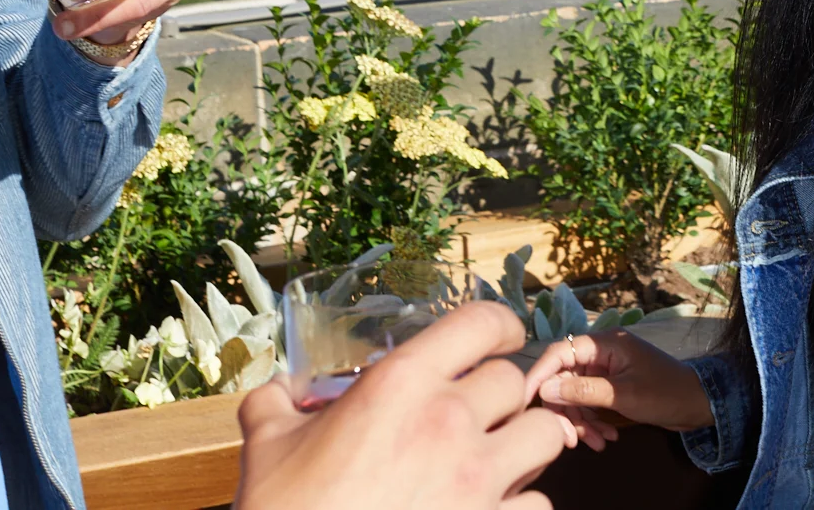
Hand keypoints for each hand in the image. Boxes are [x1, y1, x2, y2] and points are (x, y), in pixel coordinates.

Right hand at [233, 302, 571, 509]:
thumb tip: (280, 388)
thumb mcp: (268, 445)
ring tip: (500, 457)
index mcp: (399, 384)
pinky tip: (493, 508)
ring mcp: (476, 477)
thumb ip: (277, 403)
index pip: (480, 322)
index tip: (500, 338)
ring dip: (526, 444)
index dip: (498, 326)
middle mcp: (447, 420)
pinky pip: (538, 502)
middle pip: (515, 381)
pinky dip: (522, 504)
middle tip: (480, 416)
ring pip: (545, 433)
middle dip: (500, 397)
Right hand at [524, 329, 714, 448]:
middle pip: (564, 378)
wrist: (699, 405)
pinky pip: (589, 403)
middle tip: (570, 441)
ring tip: (597, 444)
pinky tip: (605, 440)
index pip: (559, 352)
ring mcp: (606, 370)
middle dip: (565, 411)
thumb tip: (546, 388)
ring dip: (581, 422)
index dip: (539, 375)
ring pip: (575, 394)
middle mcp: (601, 353)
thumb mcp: (623, 394)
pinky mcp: (611, 387)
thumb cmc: (666, 393)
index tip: (522, 401)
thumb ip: (584, 390)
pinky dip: (593, 422)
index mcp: (604, 343)